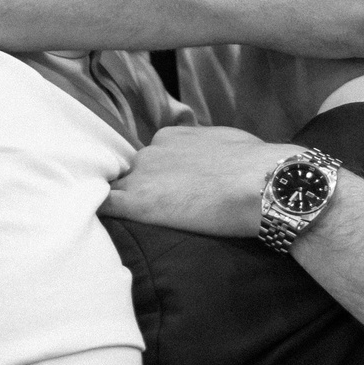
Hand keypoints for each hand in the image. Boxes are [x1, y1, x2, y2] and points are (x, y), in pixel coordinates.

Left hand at [103, 126, 287, 238]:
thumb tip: (216, 159)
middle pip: (135, 175)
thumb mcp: (227, 143)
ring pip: (120, 192)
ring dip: (129, 207)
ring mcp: (141, 176)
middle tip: (164, 215)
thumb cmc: (254, 164)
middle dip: (145, 193)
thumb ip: (208, 149)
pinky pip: (106, 207)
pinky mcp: (137, 202)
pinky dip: (104, 214)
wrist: (259, 181)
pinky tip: (104, 228)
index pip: (153, 159)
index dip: (159, 180)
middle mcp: (150, 152)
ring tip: (142, 227)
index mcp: (170, 136)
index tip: (170, 195)